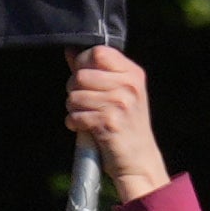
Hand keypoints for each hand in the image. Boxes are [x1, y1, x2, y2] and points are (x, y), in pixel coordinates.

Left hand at [63, 46, 169, 201]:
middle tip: (84, 102)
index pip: (98, 52)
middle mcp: (128, 86)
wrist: (139, 159)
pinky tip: (85, 128)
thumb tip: (71, 50)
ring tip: (86, 116)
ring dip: (73, 108)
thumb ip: (95, 71)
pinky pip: (75, 115)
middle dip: (74, 89)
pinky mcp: (108, 123)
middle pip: (81, 74)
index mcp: (133, 74)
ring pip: (74, 96)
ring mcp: (120, 104)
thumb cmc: (125, 125)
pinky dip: (74, 123)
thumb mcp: (118, 93)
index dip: (83, 63)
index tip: (84, 78)